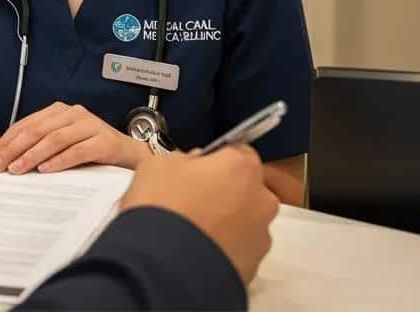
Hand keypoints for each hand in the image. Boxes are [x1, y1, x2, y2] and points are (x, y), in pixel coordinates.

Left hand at [0, 102, 148, 173]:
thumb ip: (40, 145)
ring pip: (54, 139)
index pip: (26, 124)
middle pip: (37, 130)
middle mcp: (73, 114)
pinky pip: (77, 151)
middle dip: (13, 148)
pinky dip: (59, 160)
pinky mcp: (103, 141)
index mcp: (59, 111)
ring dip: (32, 155)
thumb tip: (6, 158)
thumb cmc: (93, 150)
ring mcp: (89, 125)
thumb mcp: (63, 143)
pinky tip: (45, 170)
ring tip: (16, 169)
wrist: (131, 156)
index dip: (6, 140)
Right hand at [120, 145, 279, 284]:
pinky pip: (237, 248)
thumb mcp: (159, 163)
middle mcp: (260, 200)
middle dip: (223, 189)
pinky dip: (222, 246)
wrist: (164, 267)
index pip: (237, 150)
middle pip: (244, 187)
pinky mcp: (252, 267)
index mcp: (242, 167)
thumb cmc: (164, 207)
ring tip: (190, 226)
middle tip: (190, 196)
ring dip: (223, 220)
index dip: (215, 157)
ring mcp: (259, 237)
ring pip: (243, 219)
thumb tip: (189, 165)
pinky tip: (195, 245)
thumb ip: (182, 158)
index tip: (197, 166)